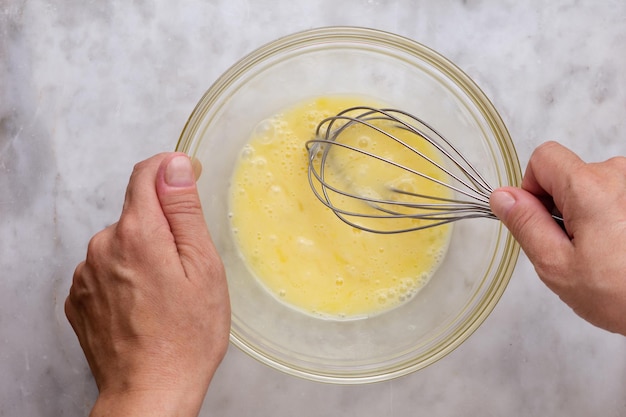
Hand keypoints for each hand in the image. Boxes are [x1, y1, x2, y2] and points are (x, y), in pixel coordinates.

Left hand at [65, 153, 230, 415]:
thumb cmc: (186, 336)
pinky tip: (143, 306)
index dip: (168, 169)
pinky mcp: (79, 297)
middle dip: (161, 227)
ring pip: (120, 243)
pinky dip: (124, 277)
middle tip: (186, 267)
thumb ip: (183, 210)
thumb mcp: (202, 266)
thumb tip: (173, 166)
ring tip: (165, 294)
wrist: (150, 391)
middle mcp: (102, 246)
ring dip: (141, 254)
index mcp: (138, 233)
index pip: (145, 174)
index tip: (185, 177)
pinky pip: (105, 270)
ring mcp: (86, 274)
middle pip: (135, 213)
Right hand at [490, 141, 625, 334]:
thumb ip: (526, 224)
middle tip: (572, 248)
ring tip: (600, 253)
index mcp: (590, 187)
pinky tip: (619, 250)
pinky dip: (609, 218)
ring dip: (587, 214)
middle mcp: (620, 176)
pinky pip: (616, 197)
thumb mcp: (557, 265)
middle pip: (568, 173)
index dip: (530, 187)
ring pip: (593, 187)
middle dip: (560, 205)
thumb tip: (502, 197)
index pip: (543, 158)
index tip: (539, 220)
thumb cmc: (623, 294)